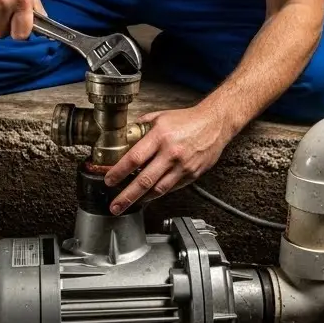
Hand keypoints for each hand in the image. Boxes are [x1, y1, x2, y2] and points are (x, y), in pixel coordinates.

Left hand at [103, 105, 235, 214]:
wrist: (215, 124)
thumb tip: (124, 137)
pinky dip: (158, 193)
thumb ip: (141, 128)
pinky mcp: (192, 175)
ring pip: (158, 189)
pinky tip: (149, 195)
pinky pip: (171, 188)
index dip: (118, 172)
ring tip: (130, 203)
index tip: (108, 180)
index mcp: (160, 136)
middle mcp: (171, 153)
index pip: (134, 158)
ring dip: (142, 199)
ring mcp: (183, 166)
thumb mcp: (160, 117)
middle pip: (144, 180)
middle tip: (115, 206)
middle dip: (126, 196)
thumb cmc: (188, 120)